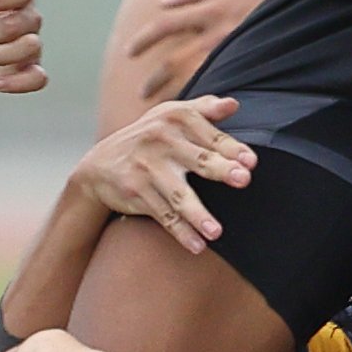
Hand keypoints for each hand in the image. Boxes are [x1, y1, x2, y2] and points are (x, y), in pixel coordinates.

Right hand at [66, 92, 255, 246]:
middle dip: (220, 170)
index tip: (251, 161)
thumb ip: (205, 108)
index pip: (210, 135)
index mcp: (175, 119)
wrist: (100, 164)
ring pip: (177, 195)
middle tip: (244, 179)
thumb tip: (234, 104)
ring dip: (197, 214)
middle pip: (197, 159)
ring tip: (216, 232)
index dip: (232, 148)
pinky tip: (197, 246)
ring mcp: (147, 170)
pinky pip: (163, 215)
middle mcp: (160, 142)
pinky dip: (180, 232)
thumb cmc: (150, 136)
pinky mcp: (136, 193)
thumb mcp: (171, 115)